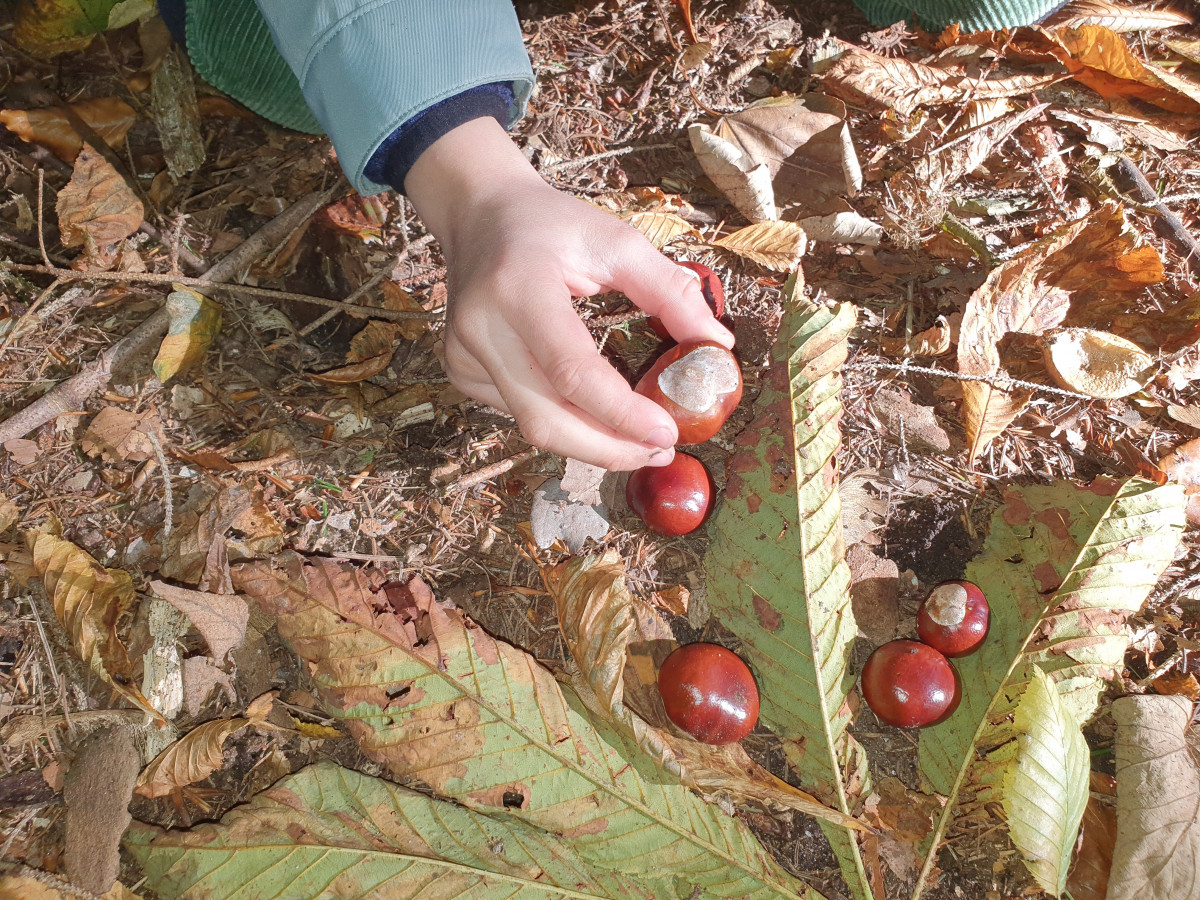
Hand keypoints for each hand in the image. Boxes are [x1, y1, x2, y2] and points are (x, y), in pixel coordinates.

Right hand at [405, 118, 733, 469]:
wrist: (479, 213)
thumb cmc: (551, 224)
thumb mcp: (616, 241)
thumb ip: (669, 291)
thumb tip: (716, 346)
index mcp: (518, 287)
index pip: (571, 370)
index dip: (620, 414)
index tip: (667, 434)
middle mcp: (481, 327)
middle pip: (546, 419)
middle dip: (609, 449)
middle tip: (660, 452)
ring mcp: (464, 355)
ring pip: (533, 426)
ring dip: (591, 442)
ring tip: (638, 441)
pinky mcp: (462, 372)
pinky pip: (520, 413)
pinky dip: (563, 420)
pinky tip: (589, 408)